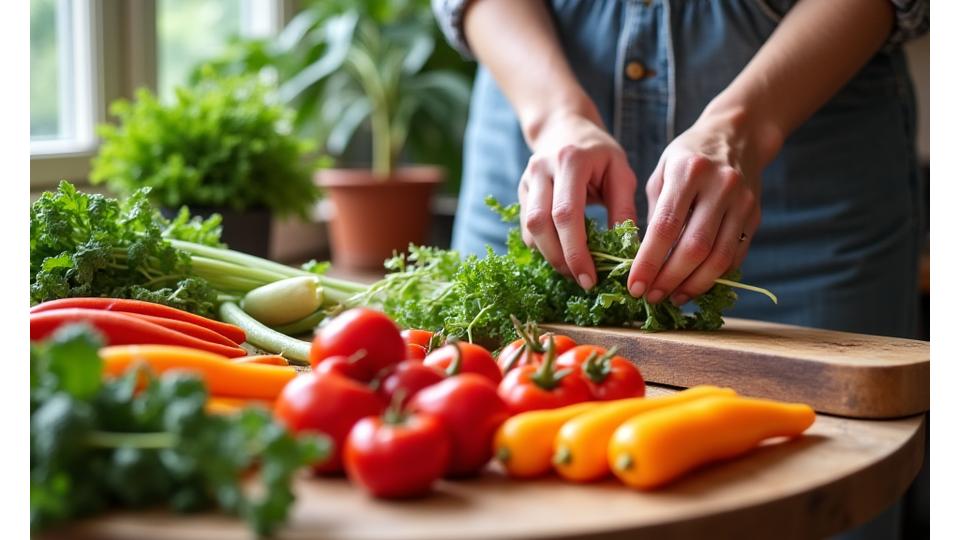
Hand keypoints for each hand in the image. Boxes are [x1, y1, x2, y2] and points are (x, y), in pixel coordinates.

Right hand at [518, 110, 638, 288]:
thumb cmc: (599, 153)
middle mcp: (541, 169)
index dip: (576, 251)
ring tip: (573, 270)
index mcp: (570, 161)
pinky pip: (526, 227)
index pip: (567, 214)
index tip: (590, 278)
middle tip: (582, 280)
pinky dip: (543, 247)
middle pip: (541, 224)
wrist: (564, 127)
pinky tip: (562, 254)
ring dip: (550, 256)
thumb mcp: (620, 172)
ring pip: (529, 228)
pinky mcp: (520, 191)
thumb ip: (623, 209)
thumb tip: (627, 252)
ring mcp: (526, 179)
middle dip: (560, 258)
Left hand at [627, 106, 780, 304]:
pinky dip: (715, 277)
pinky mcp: (755, 216)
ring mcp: (742, 202)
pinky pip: (736, 256)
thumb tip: (642, 257)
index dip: (649, 261)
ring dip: (693, 285)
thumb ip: (653, 211)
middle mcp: (720, 186)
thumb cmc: (690, 155)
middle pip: (695, 247)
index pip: (666, 226)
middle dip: (670, 279)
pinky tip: (694, 285)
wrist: (738, 134)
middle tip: (651, 297)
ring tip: (672, 298)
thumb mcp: (663, 171)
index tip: (635, 285)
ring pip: (719, 257)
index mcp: (689, 171)